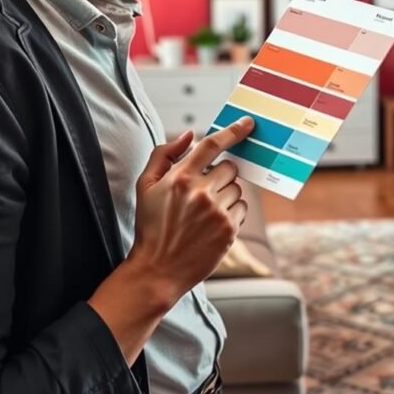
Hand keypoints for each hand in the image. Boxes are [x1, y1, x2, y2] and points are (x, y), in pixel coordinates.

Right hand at [129, 117, 254, 307]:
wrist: (157, 270)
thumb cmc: (151, 226)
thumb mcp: (145, 186)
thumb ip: (164, 154)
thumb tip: (189, 135)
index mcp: (181, 177)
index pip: (212, 145)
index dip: (233, 131)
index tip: (247, 123)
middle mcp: (201, 192)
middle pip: (229, 167)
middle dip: (220, 175)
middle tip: (204, 191)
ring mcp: (217, 212)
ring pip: (237, 189)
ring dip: (226, 195)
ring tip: (204, 213)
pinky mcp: (229, 230)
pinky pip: (242, 208)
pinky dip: (231, 213)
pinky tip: (211, 224)